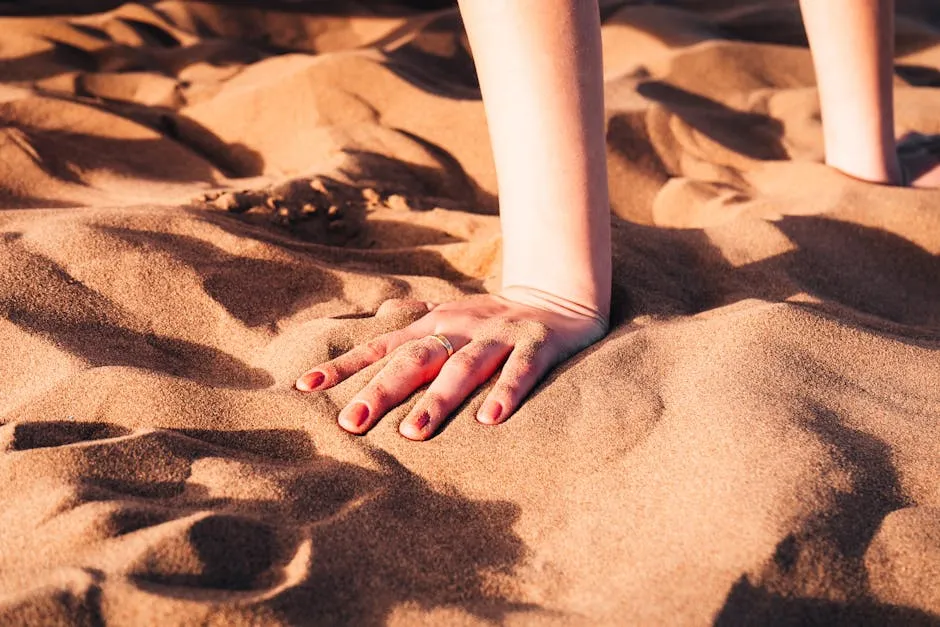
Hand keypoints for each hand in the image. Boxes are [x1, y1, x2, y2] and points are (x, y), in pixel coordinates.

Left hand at [295, 286, 608, 440]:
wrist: (561, 297)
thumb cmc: (495, 319)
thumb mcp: (451, 317)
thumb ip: (413, 327)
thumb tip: (374, 321)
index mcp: (435, 326)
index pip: (382, 347)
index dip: (344, 366)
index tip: (305, 387)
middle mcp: (461, 328)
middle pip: (415, 360)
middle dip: (382, 391)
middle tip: (352, 423)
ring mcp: (499, 336)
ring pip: (464, 367)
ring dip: (438, 399)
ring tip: (413, 433)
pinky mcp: (537, 345)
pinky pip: (520, 371)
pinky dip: (505, 392)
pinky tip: (490, 420)